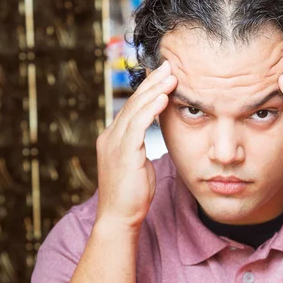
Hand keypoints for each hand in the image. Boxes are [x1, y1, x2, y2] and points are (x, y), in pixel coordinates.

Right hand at [95, 61, 176, 230]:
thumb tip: (155, 137)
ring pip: (135, 109)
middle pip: (134, 102)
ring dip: (155, 91)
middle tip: (169, 65)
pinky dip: (151, 110)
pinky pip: (137, 125)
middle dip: (153, 83)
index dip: (149, 90)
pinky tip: (164, 98)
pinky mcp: (122, 152)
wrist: (120, 217)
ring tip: (172, 76)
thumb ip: (143, 147)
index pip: (133, 107)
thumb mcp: (139, 165)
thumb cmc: (133, 195)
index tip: (165, 75)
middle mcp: (111, 136)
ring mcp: (114, 143)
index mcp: (115, 138)